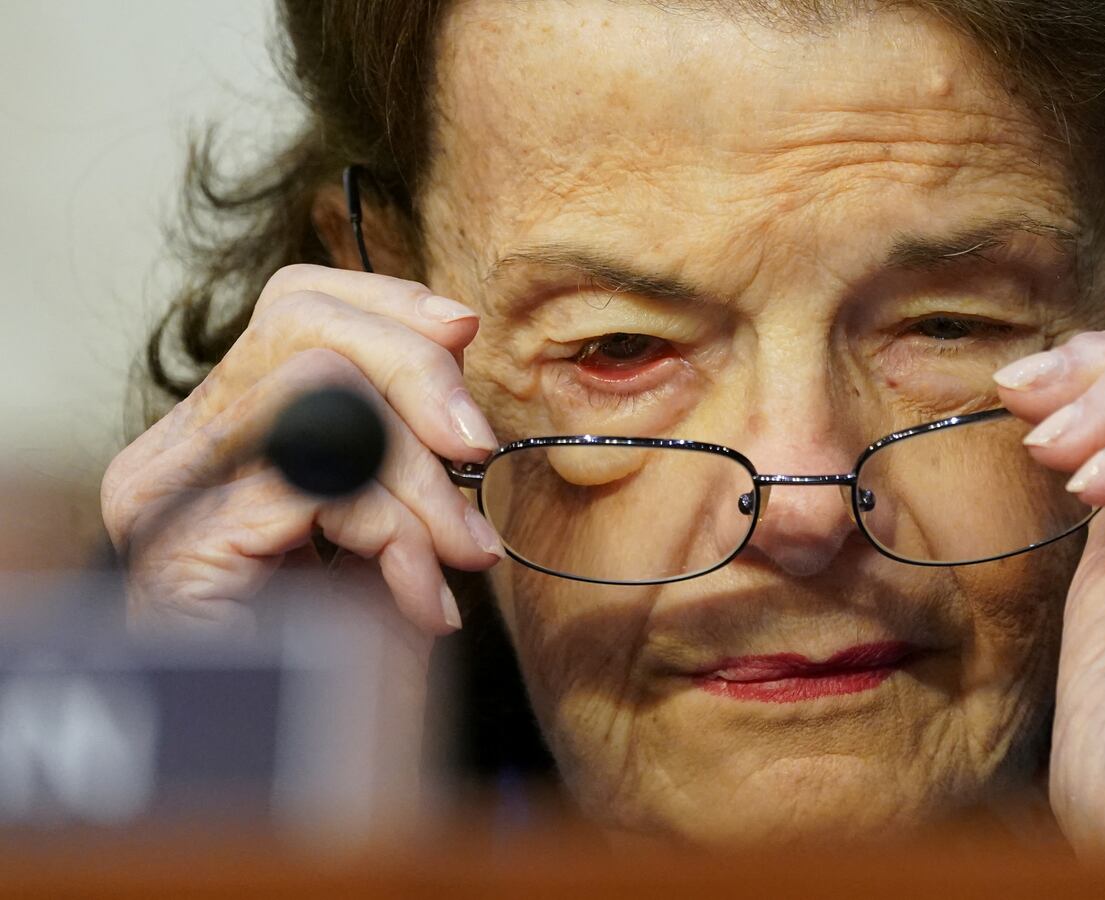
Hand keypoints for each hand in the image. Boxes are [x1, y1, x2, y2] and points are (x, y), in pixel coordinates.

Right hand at [102, 263, 504, 637]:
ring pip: (323, 396)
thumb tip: (455, 351)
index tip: (464, 333)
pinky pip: (323, 487)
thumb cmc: (340, 653)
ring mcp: (170, 494)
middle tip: (477, 454)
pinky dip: (395, 538)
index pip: (295, 303)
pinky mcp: (186, 543)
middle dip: (417, 381)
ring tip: (455, 558)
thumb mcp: (386, 522)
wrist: (286, 769)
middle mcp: (180, 449)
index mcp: (223, 433)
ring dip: (416, 481)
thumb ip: (404, 440)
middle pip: (305, 326)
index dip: (387, 304)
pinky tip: (419, 601)